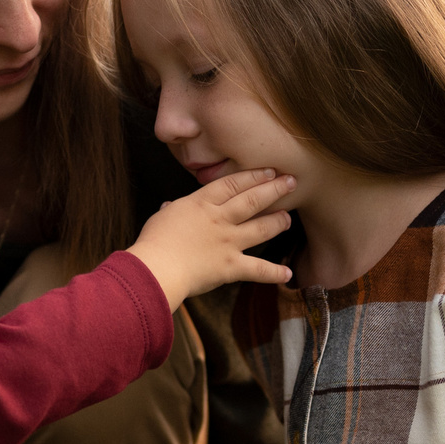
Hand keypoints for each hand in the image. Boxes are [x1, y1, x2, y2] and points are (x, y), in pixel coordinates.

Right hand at [127, 168, 297, 307]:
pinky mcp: (230, 266)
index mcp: (201, 204)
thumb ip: (170, 210)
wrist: (156, 267)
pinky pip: (257, 269)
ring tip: (288, 219)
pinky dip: (273, 272)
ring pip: (261, 228)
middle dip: (274, 189)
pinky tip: (287, 273)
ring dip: (278, 222)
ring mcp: (228, 242)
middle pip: (252, 200)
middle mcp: (219, 219)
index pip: (232, 184)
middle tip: (291, 182)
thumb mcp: (161, 218)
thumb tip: (169, 206)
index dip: (253, 176)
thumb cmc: (153, 242)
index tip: (269, 171)